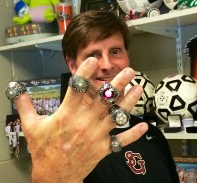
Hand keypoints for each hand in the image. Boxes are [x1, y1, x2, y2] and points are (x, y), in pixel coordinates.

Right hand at [11, 57, 147, 182]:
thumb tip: (16, 90)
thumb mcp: (31, 126)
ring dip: (129, 101)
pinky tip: (144, 125)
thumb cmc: (44, 150)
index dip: (85, 73)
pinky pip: (121, 141)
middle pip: (103, 100)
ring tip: (139, 88)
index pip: (76, 89)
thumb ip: (25, 106)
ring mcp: (96, 136)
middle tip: (129, 71)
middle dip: (117, 83)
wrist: (53, 177)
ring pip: (116, 115)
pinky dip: (133, 134)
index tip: (94, 61)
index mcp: (66, 116)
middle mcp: (83, 123)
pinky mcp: (103, 148)